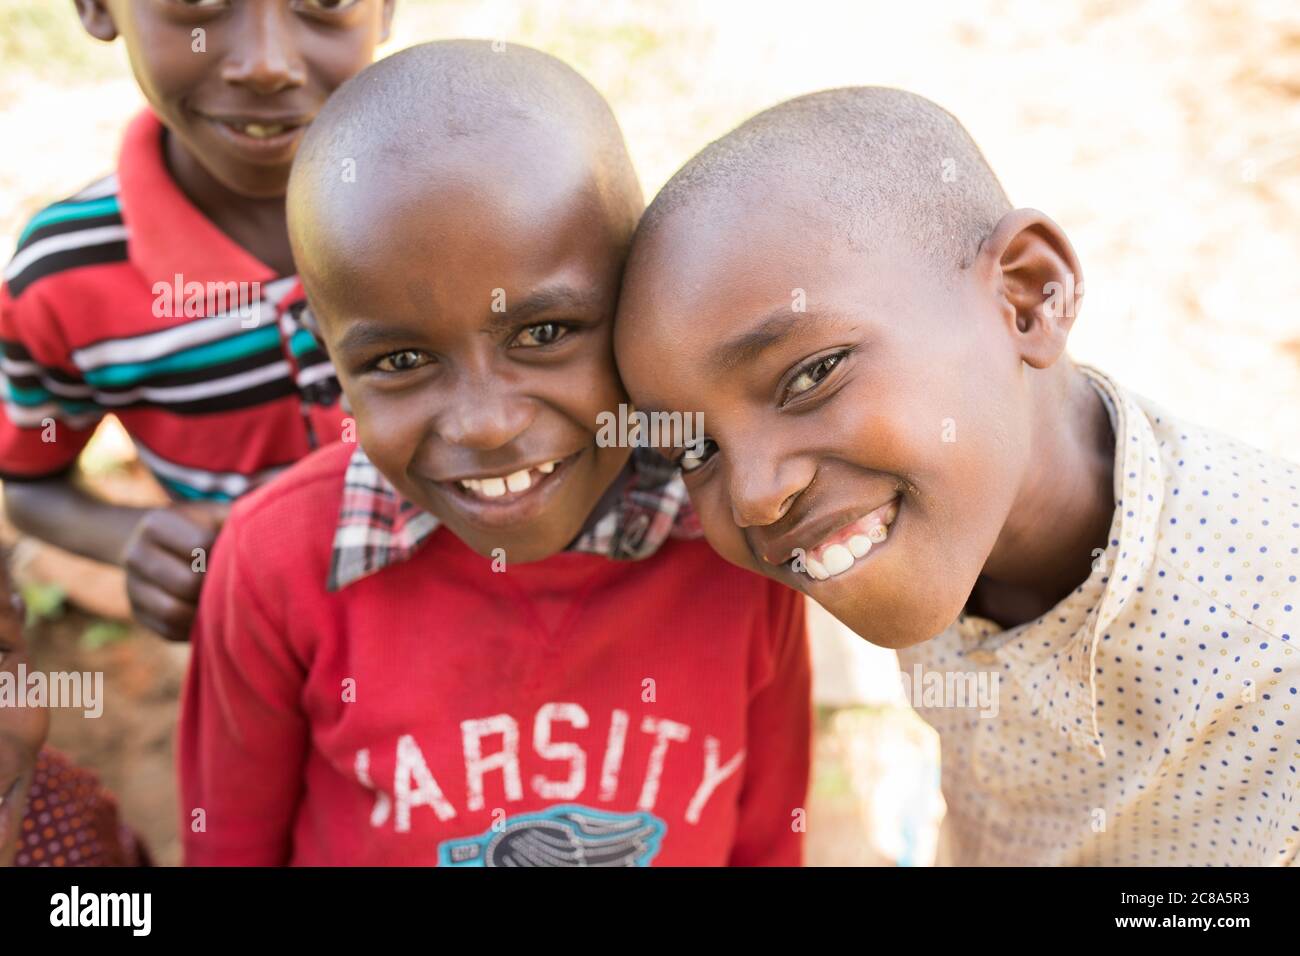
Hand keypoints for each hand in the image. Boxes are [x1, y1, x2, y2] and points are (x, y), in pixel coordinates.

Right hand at [122, 502, 230, 641]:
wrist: (157, 544)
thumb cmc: (200, 527)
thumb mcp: (214, 514)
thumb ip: (236, 518)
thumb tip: (269, 529)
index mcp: (157, 523)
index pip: (201, 544)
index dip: (226, 552)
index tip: (241, 554)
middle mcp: (136, 554)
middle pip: (187, 582)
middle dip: (217, 585)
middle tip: (239, 584)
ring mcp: (133, 587)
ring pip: (174, 612)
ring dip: (206, 612)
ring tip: (228, 603)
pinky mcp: (139, 614)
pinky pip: (170, 630)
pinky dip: (196, 628)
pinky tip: (213, 616)